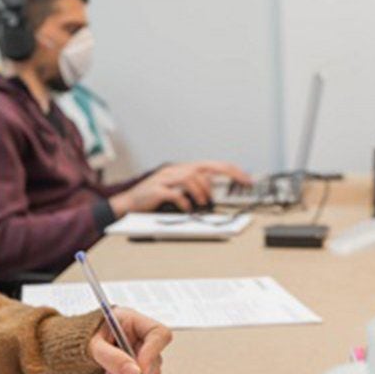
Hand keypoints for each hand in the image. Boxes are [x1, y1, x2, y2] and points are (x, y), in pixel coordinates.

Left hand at [88, 308, 172, 373]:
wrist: (73, 347)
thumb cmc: (82, 338)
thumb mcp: (92, 345)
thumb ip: (111, 357)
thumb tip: (134, 372)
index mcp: (133, 321)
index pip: (158, 333)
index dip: (153, 351)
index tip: (139, 370)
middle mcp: (141, 337)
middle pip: (156, 358)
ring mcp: (142, 354)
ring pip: (153, 373)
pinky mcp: (139, 369)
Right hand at [109, 161, 251, 214]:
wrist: (128, 204)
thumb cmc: (152, 200)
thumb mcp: (176, 191)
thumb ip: (192, 189)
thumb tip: (214, 195)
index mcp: (182, 170)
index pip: (211, 165)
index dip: (231, 170)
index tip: (246, 179)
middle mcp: (175, 170)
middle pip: (205, 167)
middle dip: (226, 174)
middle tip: (239, 184)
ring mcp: (165, 178)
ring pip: (191, 177)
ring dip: (202, 191)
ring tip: (204, 203)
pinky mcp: (156, 190)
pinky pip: (175, 192)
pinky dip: (184, 201)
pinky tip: (187, 208)